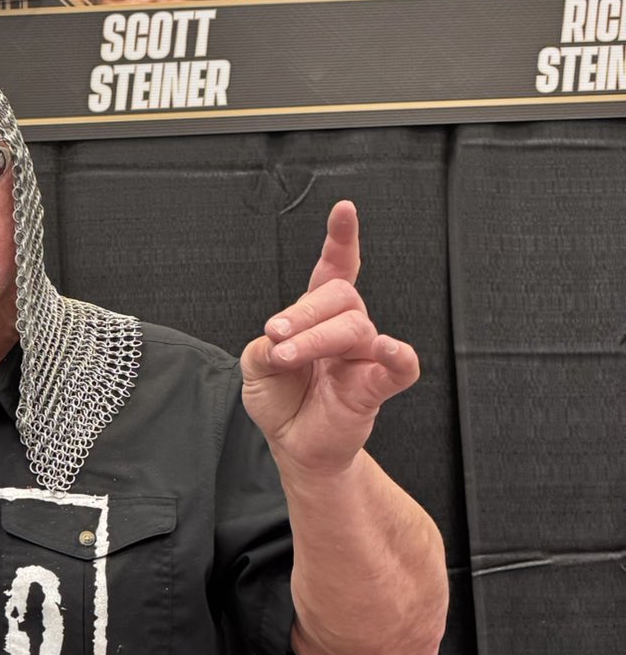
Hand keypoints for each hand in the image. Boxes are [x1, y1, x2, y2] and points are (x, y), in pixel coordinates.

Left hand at [240, 201, 419, 477]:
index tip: (344, 210)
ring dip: (315, 337)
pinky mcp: (376, 385)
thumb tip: (281, 339)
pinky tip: (387, 348)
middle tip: (275, 335)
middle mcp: (347, 328)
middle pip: (340, 296)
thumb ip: (264, 345)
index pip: (335, 270)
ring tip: (285, 356)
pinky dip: (397, 355)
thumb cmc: (281, 399)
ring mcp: (365, 355)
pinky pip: (399, 366)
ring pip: (354, 326)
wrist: (293, 443)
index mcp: (319, 314)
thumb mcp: (256, 365)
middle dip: (303, 311)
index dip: (341, 240)